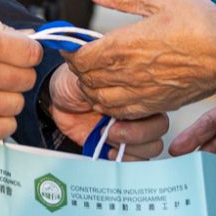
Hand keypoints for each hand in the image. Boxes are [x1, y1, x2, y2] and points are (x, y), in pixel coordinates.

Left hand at [47, 65, 168, 159]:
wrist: (54, 103)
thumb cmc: (70, 83)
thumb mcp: (81, 68)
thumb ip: (92, 64)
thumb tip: (93, 56)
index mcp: (135, 89)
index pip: (157, 99)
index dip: (144, 106)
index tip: (119, 107)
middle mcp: (138, 110)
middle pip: (160, 126)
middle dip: (139, 132)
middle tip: (112, 130)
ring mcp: (131, 131)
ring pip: (153, 146)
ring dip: (132, 146)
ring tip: (108, 138)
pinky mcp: (120, 147)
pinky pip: (137, 160)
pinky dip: (125, 158)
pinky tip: (108, 149)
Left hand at [67, 0, 215, 118]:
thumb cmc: (200, 24)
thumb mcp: (161, 0)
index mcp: (124, 45)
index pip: (80, 57)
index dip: (72, 51)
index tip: (74, 43)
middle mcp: (127, 73)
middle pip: (85, 79)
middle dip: (80, 68)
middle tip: (86, 57)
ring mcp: (141, 93)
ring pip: (99, 98)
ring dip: (93, 87)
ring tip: (99, 74)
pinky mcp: (155, 106)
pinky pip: (120, 112)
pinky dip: (110, 103)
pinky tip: (117, 91)